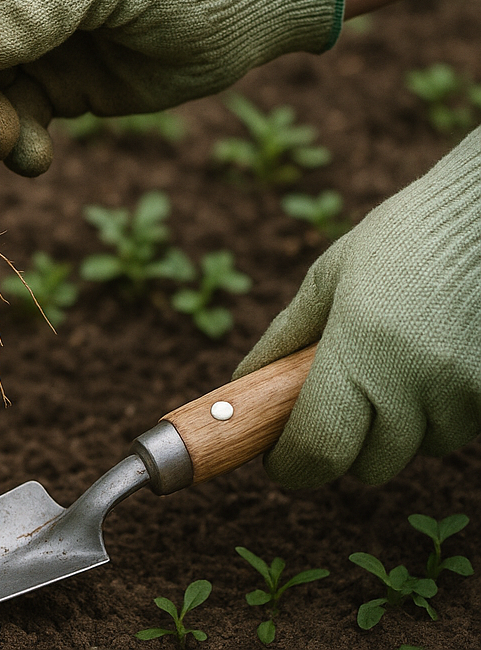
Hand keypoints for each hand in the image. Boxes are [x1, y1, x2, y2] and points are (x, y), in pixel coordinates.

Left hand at [234, 127, 480, 487]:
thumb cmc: (398, 241)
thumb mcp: (328, 280)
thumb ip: (286, 339)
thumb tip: (246, 385)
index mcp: (361, 345)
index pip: (319, 446)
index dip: (292, 463)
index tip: (278, 458)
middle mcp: (417, 379)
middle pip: (368, 465)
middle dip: (343, 445)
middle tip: (333, 400)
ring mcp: (464, 392)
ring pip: (415, 450)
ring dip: (395, 427)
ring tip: (392, 361)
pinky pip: (453, 430)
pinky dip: (433, 413)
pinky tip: (430, 360)